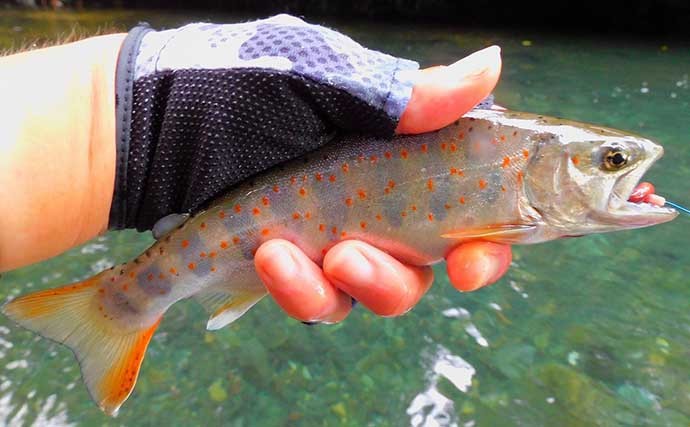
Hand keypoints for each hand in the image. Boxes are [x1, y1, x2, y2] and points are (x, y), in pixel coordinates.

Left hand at [256, 46, 511, 322]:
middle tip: (358, 259)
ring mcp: (333, 239)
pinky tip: (270, 256)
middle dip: (401, 277)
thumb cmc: (235, 86)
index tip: (474, 260)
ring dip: (348, 285)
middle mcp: (374, 201)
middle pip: (425, 266)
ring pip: (374, 294)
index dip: (484, 241)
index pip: (465, 204)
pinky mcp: (292, 269)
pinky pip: (319, 303)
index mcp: (396, 153)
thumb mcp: (323, 78)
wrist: (149, 127)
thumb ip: (404, 92)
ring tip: (301, 254)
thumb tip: (493, 65)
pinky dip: (300, 289)